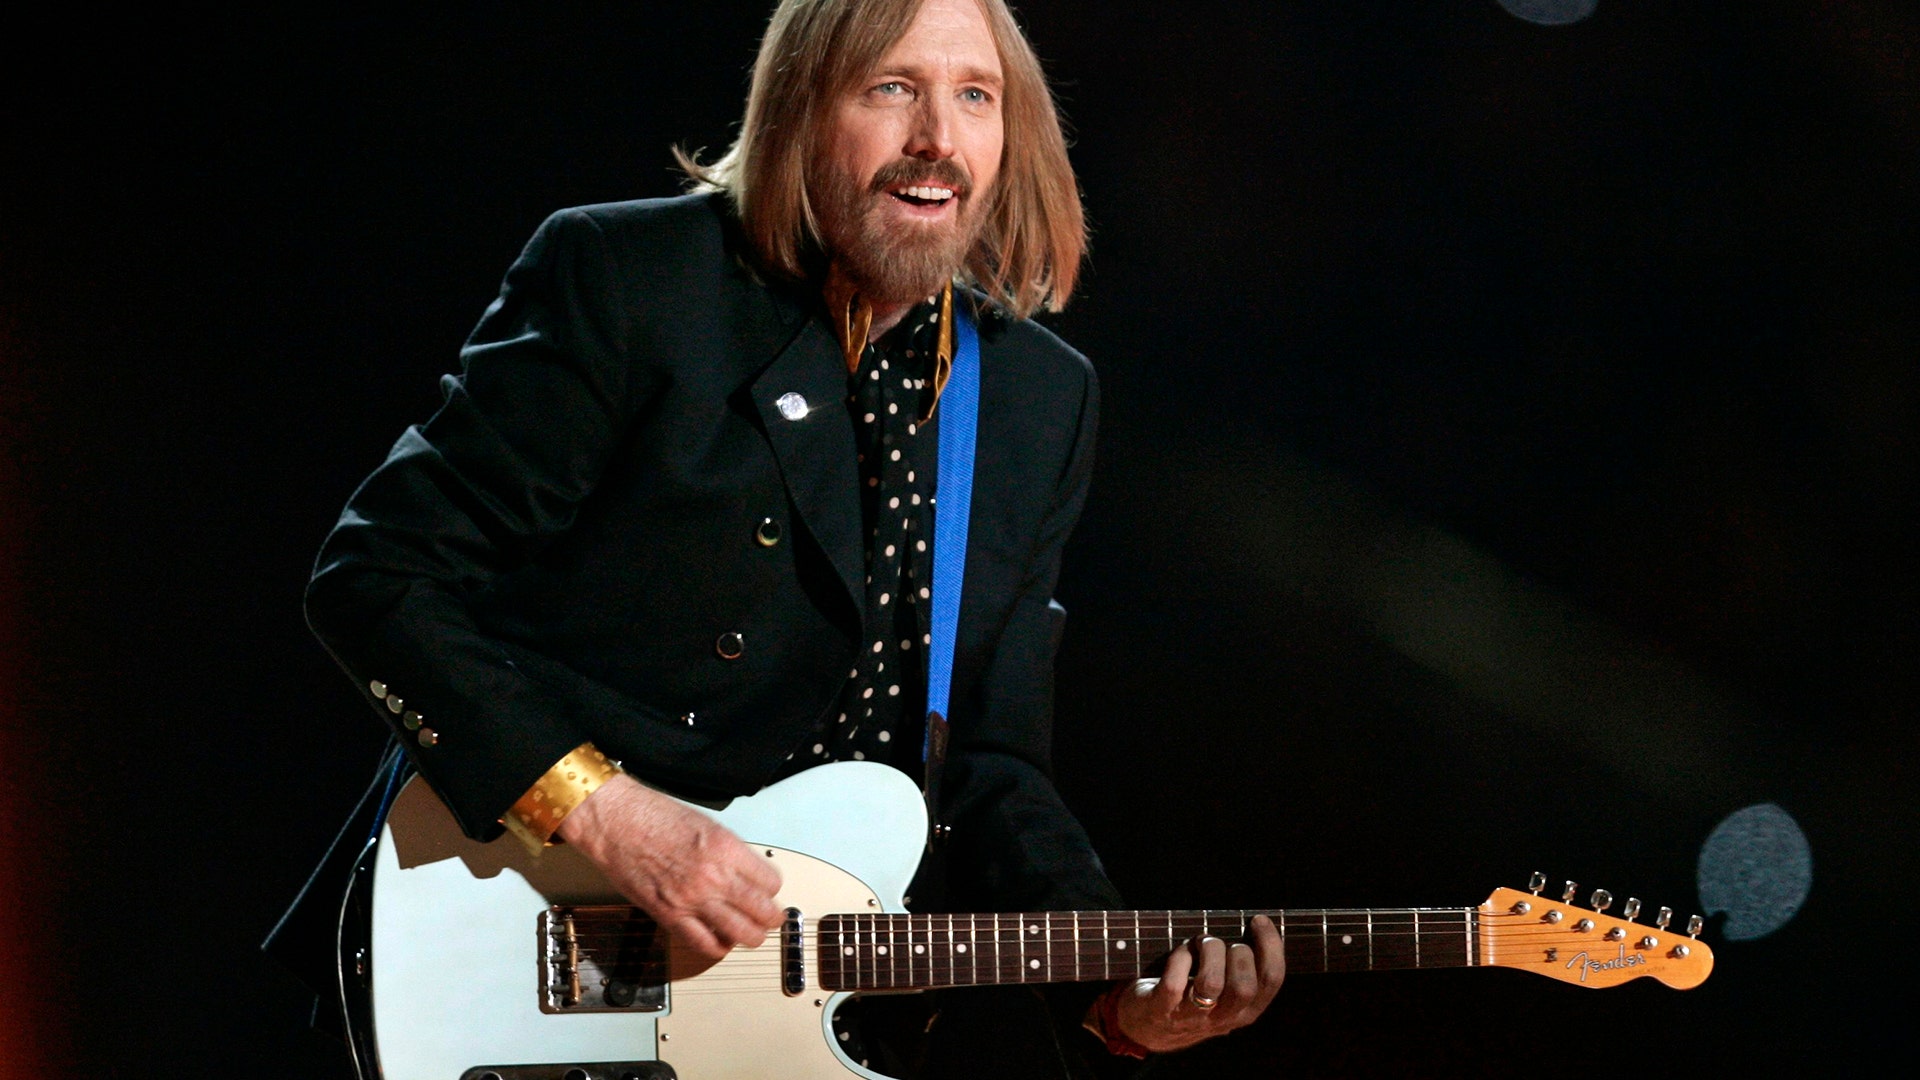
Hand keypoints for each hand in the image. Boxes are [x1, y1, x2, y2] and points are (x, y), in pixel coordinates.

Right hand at [555, 772, 783, 968]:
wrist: (614, 821)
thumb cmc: (654, 815)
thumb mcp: (707, 825)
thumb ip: (730, 853)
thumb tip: (747, 875)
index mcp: (726, 849)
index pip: (770, 881)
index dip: (772, 888)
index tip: (768, 890)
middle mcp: (713, 877)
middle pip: (763, 912)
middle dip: (771, 917)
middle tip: (770, 916)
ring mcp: (691, 900)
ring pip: (741, 934)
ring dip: (751, 936)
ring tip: (750, 932)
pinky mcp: (668, 915)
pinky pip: (704, 944)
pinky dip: (718, 947)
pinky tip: (720, 940)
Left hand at [1110, 915, 1284, 1052]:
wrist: (1148, 1029)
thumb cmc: (1193, 998)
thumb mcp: (1225, 994)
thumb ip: (1242, 970)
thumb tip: (1258, 926)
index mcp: (1245, 1011)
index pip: (1271, 981)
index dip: (1270, 947)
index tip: (1259, 921)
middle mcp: (1222, 1018)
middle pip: (1244, 986)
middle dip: (1238, 952)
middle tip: (1223, 941)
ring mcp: (1191, 1016)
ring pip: (1211, 984)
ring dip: (1209, 951)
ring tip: (1202, 942)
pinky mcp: (1161, 1009)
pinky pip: (1174, 983)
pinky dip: (1180, 958)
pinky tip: (1182, 951)